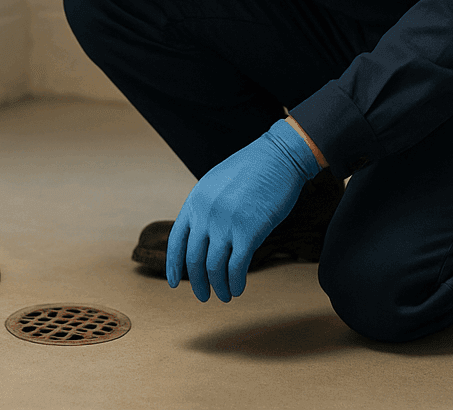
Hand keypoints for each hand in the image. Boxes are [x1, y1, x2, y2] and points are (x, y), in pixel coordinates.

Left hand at [167, 118, 319, 302]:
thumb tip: (201, 236)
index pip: (176, 241)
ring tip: (224, 296)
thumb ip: (205, 208)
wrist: (279, 157)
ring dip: (218, 287)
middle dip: (198, 283)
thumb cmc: (252, 169)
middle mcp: (206, 214)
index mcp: (195, 201)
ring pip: (214, 267)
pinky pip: (237, 267)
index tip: (174, 283)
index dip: (173, 266)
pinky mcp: (249, 232)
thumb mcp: (216, 183)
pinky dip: (235, 283)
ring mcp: (226, 223)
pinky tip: (238, 289)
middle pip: (194, 259)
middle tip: (203, 296)